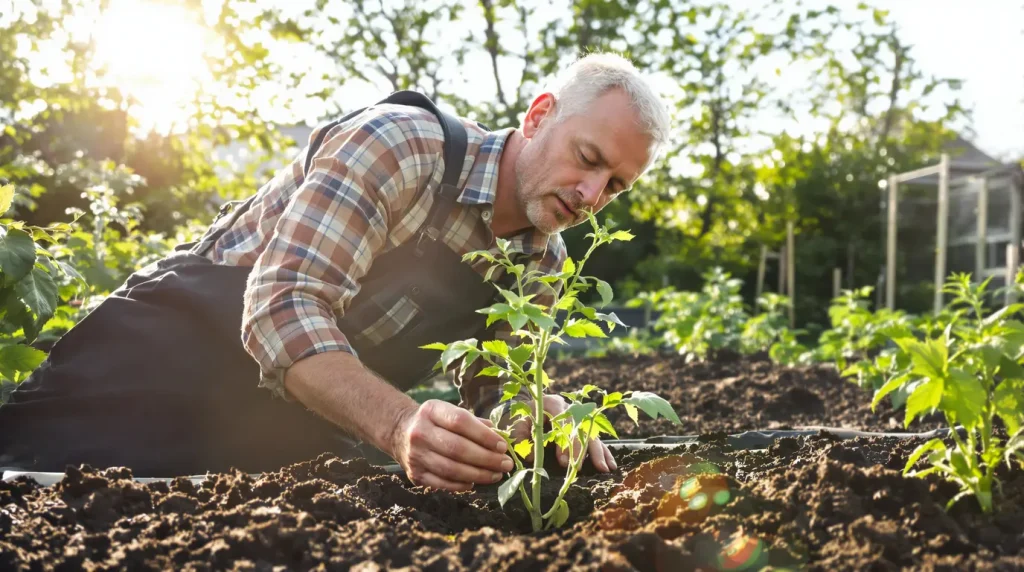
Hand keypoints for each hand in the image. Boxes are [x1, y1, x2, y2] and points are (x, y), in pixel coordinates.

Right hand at [390, 399, 513, 491]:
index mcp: (432, 410)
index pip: (461, 422)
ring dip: (479, 474)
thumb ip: (475, 423)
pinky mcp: (415, 474)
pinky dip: (461, 484)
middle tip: (506, 464)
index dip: (484, 435)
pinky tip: (475, 482)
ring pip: (451, 469)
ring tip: (496, 475)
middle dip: (487, 459)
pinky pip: (442, 483)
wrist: (400, 432)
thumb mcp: (450, 412)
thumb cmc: (435, 422)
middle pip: (457, 448)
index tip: (503, 446)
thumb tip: (500, 438)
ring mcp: (416, 454)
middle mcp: (420, 432)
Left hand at [506, 394, 616, 472]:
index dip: (563, 443)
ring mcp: (578, 417)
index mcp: (552, 404)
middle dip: (581, 450)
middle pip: (580, 428)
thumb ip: (522, 439)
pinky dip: (603, 452)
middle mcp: (568, 408)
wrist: (524, 410)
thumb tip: (532, 458)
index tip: (562, 461)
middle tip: (579, 468)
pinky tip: (610, 465)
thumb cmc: (519, 419)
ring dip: (598, 452)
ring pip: (592, 433)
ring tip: (604, 469)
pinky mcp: (582, 427)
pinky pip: (596, 439)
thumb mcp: (515, 425)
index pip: (563, 422)